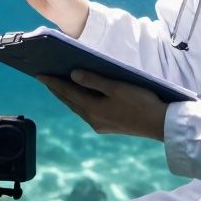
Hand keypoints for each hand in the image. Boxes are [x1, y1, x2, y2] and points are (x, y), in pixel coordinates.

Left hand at [38, 70, 168, 141]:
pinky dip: (80, 102)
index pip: (67, 92)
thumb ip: (94, 80)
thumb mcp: (116, 87)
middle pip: (70, 101)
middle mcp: (93, 119)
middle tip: (45, 77)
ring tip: (58, 85)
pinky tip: (80, 97)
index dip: (53, 82)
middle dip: (57, 89)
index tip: (40, 74)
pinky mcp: (109, 126)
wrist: (161, 124)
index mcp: (93, 109)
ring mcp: (101, 124)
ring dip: (68, 96)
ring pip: (78, 108)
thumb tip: (73, 74)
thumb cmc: (141, 102)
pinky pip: (87, 112)